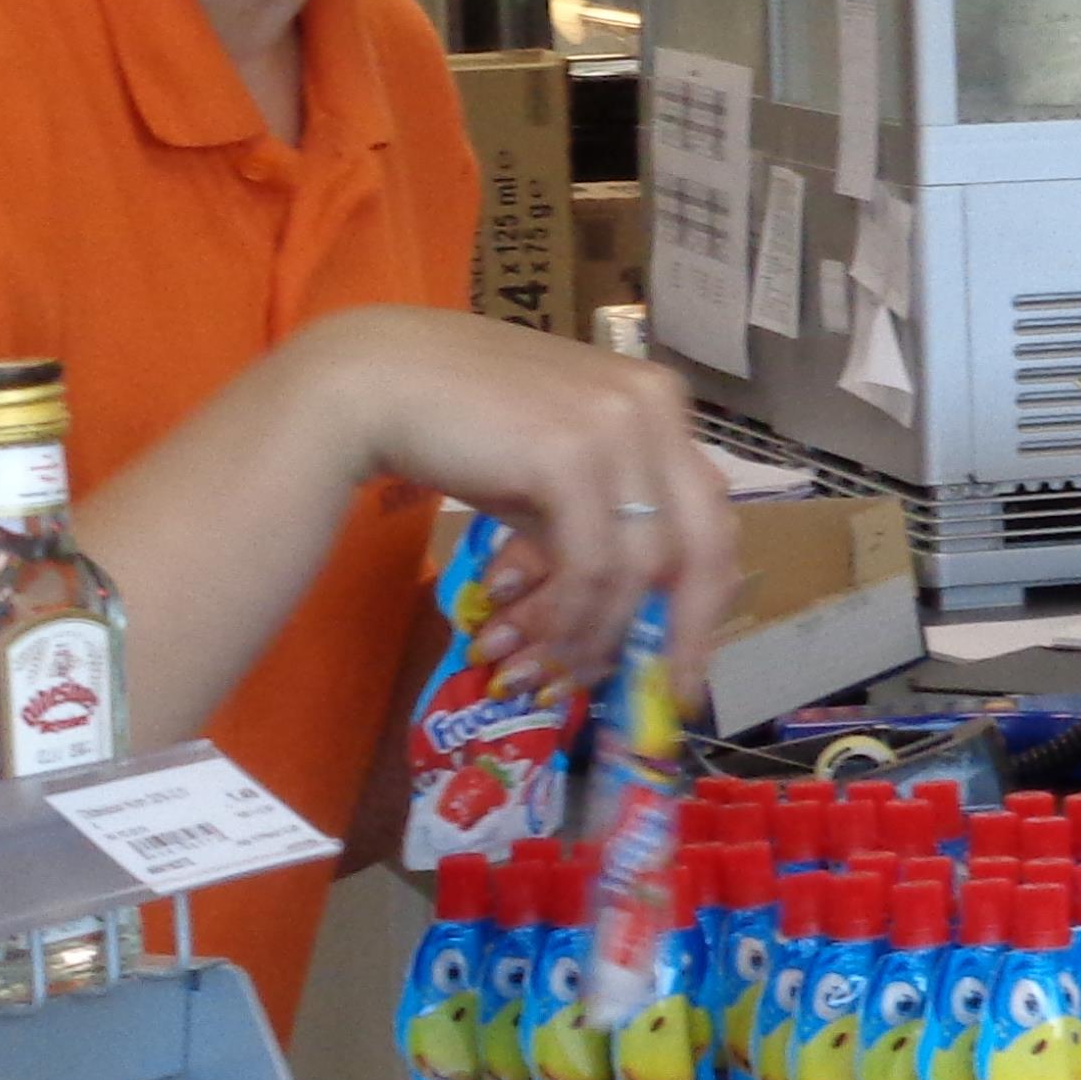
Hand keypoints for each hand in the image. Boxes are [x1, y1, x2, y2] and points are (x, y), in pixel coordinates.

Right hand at [288, 309, 737, 696]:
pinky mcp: (569, 454)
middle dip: (679, 634)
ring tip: (536, 673)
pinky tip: (521, 640)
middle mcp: (654, 405)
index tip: (685, 669)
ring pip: (639, 569)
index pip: (709, 517)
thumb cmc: (458, 427)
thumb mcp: (549, 476)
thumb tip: (621, 628)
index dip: (703, 602)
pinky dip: (564, 618)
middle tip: (650, 695)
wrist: (371, 383)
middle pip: (702, 544)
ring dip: (589, 636)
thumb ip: (594, 530)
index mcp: (660, 402)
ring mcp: (617, 425)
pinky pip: (590, 566)